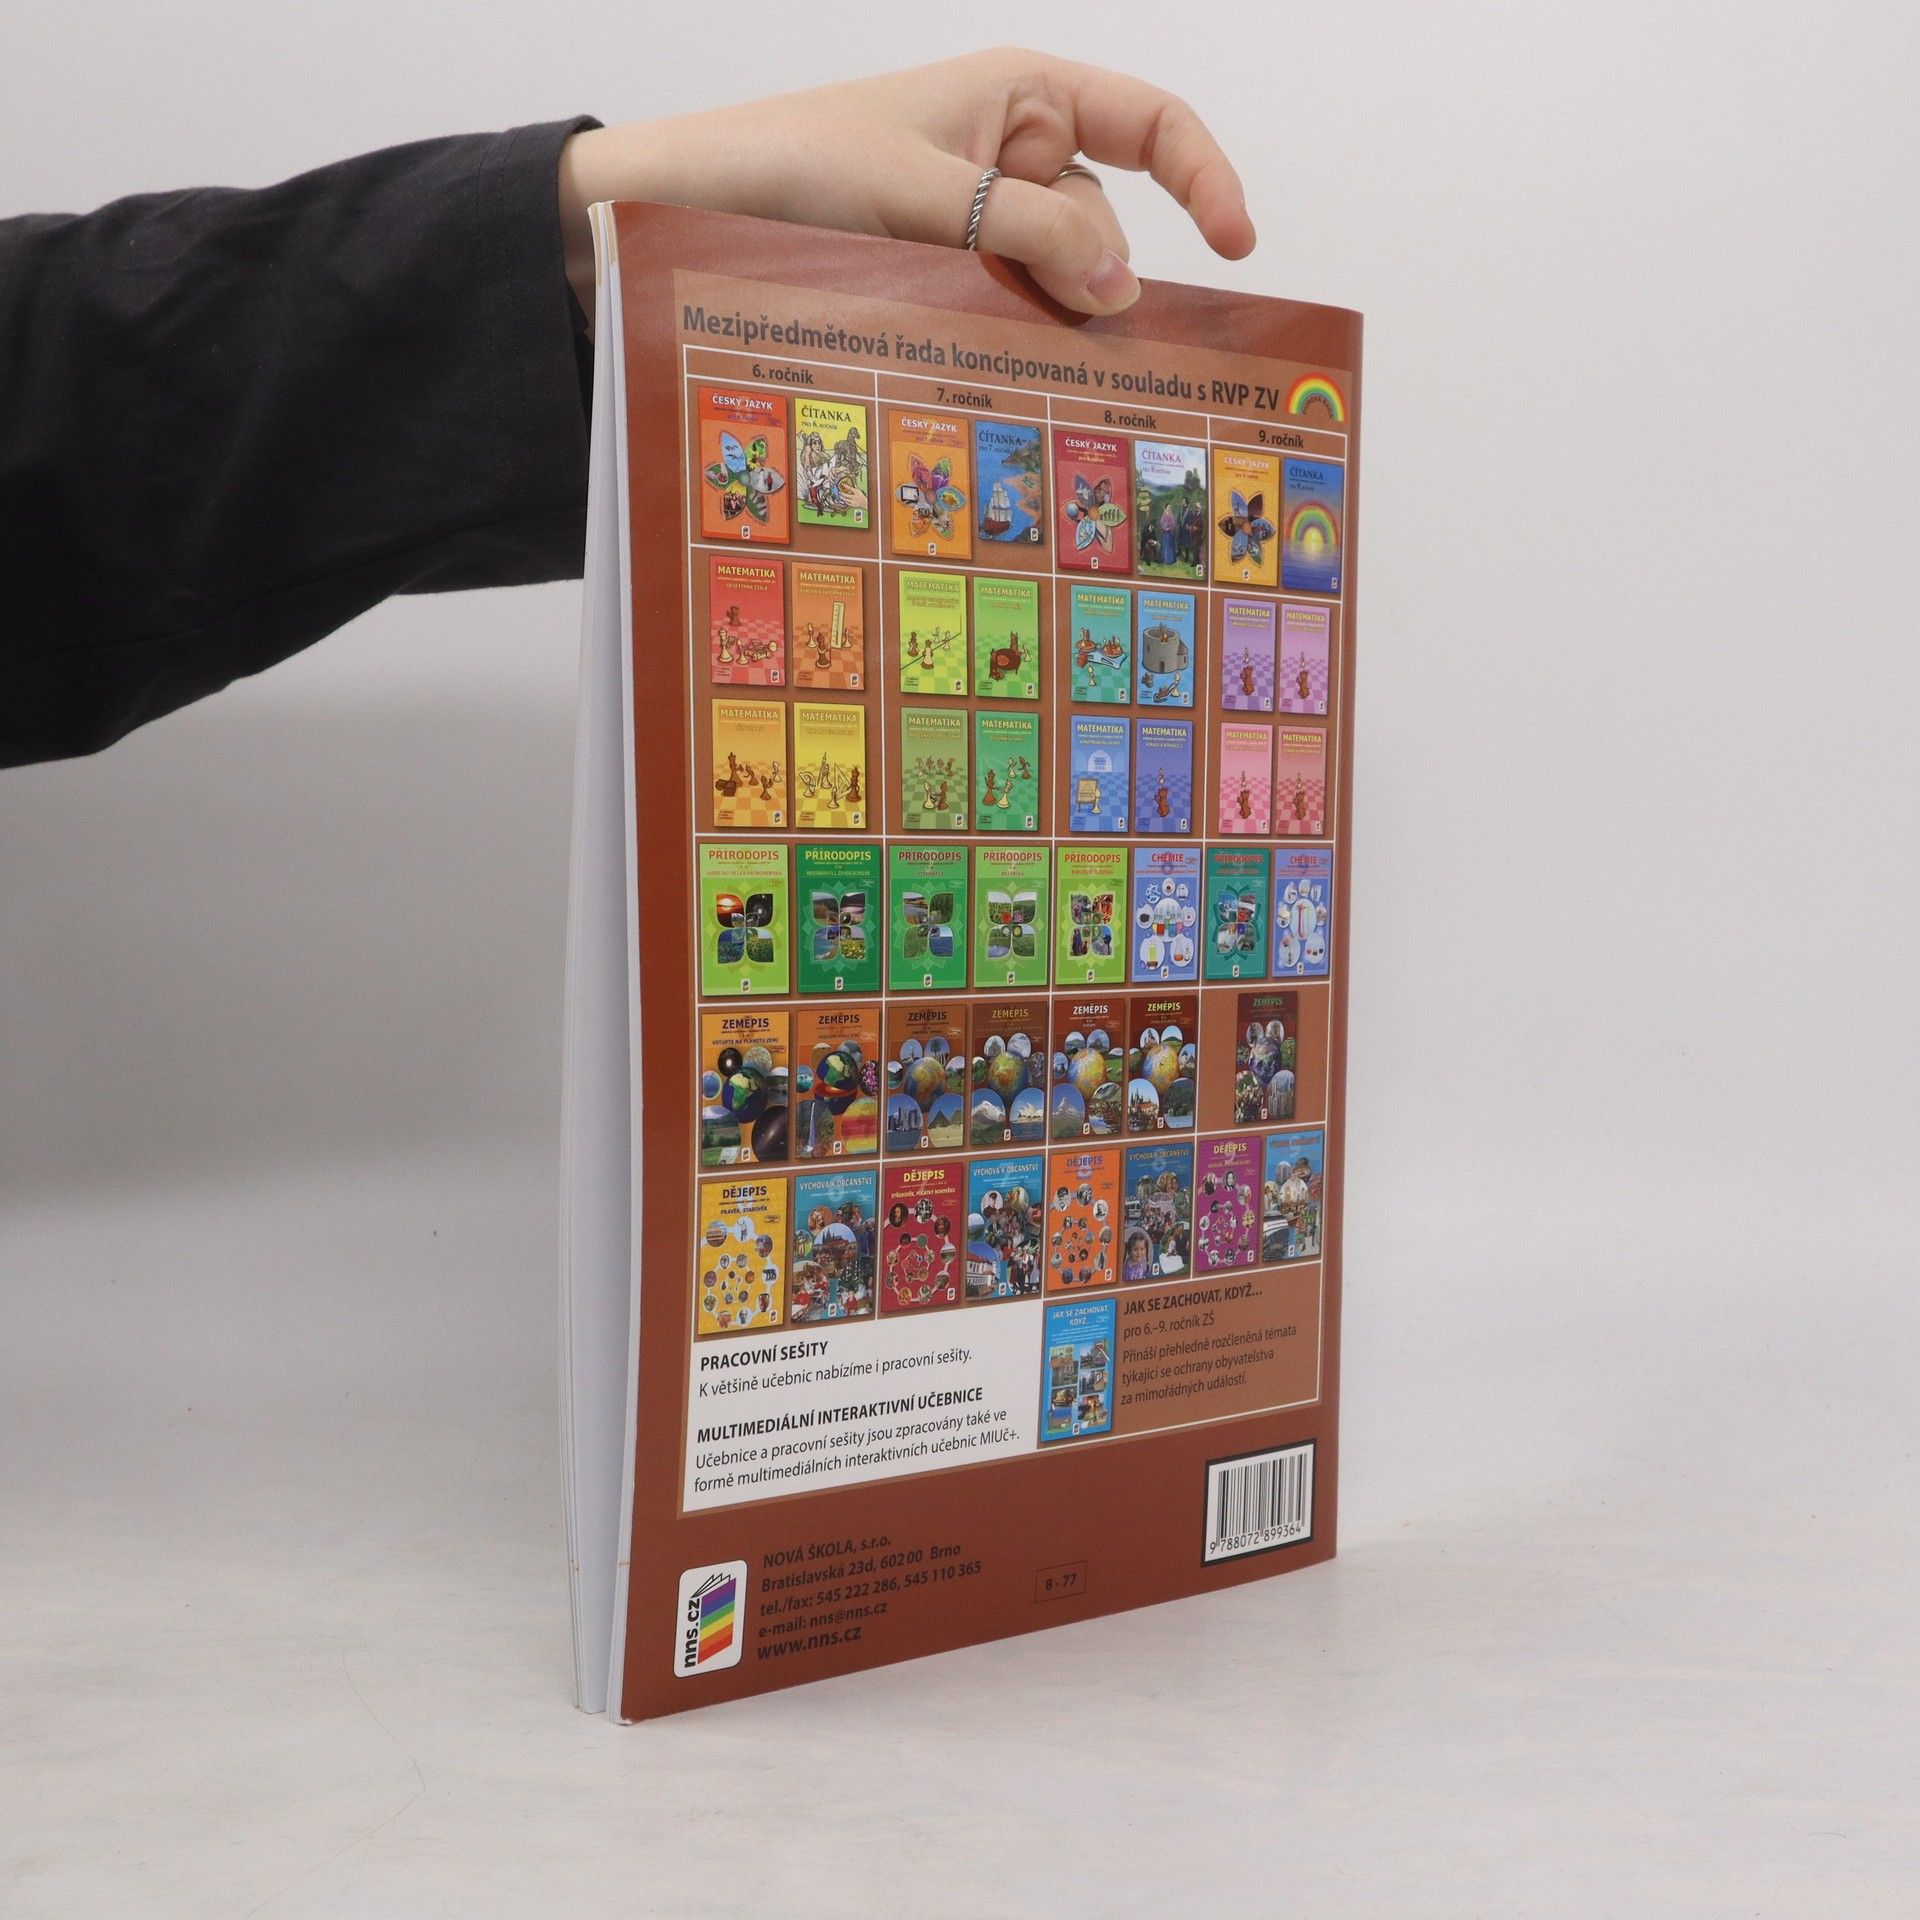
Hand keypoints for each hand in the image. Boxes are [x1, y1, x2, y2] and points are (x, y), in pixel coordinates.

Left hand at [557, 49, 1254, 323]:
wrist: (681, 209)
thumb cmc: (792, 164)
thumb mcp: (925, 193)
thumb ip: (1029, 236)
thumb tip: (1124, 285)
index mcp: (1022, 96)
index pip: (1149, 126)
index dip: (1204, 180)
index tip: (1235, 250)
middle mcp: (1010, 156)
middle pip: (1102, 225)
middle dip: (1102, 283)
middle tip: (1106, 354)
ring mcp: (975, 224)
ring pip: (1051, 283)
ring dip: (1044, 322)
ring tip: (1022, 367)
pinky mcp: (941, 276)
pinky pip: (1002, 310)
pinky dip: (1004, 340)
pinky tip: (991, 373)